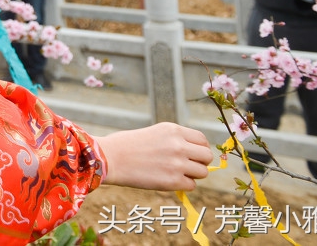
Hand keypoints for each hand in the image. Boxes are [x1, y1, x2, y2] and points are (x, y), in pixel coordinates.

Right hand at [96, 123, 212, 189]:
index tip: (193, 154)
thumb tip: (194, 155)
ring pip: (202, 172)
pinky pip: (191, 186)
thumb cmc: (126, 145)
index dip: (199, 149)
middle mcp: (178, 145)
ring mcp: (177, 164)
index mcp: (173, 130)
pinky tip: (168, 181)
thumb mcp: (154, 133)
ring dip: (192, 175)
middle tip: (187, 166)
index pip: (202, 140)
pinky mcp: (173, 181)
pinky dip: (182, 185)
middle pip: (207, 156)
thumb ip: (175, 141)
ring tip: (175, 173)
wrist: (109, 158)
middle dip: (200, 162)